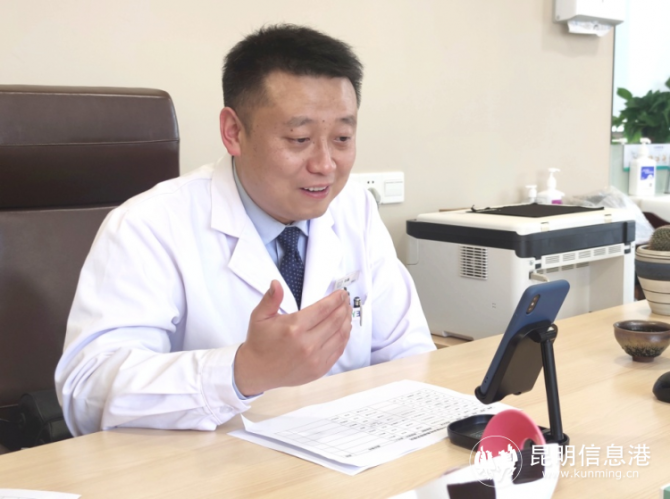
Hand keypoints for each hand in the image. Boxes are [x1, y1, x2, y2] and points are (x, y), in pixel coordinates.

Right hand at [234, 280, 351, 395]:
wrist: (257, 371)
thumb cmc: (259, 342)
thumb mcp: (259, 317)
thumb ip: (271, 299)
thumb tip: (276, 284)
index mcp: (294, 328)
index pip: (323, 309)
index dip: (335, 299)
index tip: (341, 293)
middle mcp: (307, 344)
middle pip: (335, 320)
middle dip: (343, 307)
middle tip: (345, 300)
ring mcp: (315, 359)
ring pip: (340, 335)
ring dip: (347, 321)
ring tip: (347, 312)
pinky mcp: (319, 370)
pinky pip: (338, 351)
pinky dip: (344, 338)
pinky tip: (344, 329)